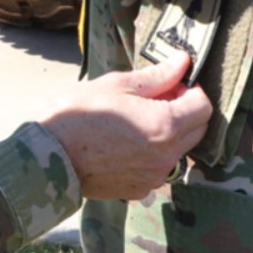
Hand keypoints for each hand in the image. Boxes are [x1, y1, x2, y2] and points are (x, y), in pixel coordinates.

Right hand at [40, 56, 211, 200]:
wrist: (49, 157)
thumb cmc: (79, 115)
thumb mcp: (117, 85)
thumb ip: (157, 76)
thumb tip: (183, 61)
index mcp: (165, 125)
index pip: (204, 107)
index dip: (191, 90)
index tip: (171, 84)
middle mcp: (167, 156)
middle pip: (197, 131)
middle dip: (184, 112)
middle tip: (155, 100)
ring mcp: (154, 177)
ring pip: (178, 151)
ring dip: (169, 134)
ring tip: (136, 122)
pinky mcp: (139, 190)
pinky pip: (158, 169)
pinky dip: (152, 155)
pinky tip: (125, 144)